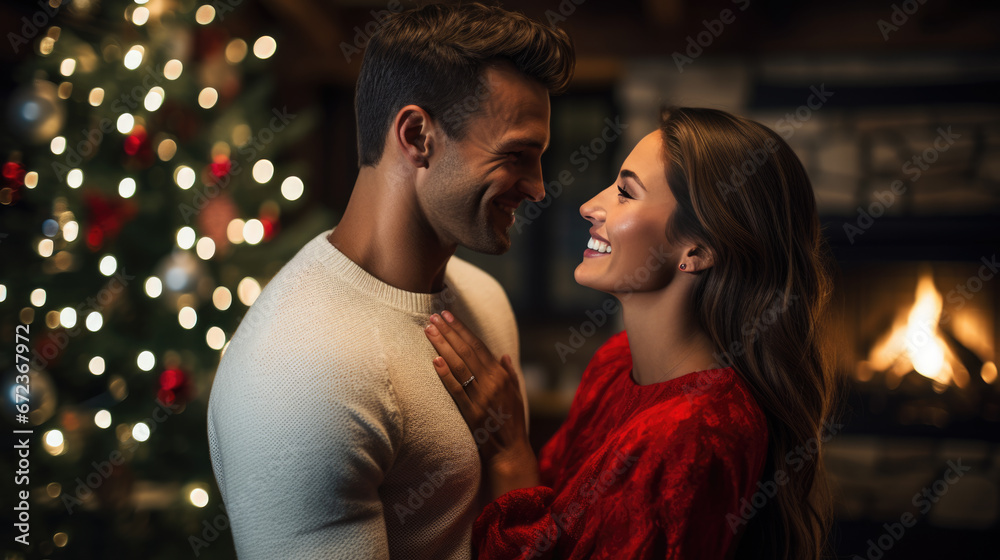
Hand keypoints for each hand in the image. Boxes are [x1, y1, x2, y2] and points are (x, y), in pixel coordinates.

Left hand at [424, 311, 538, 495]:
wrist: (510, 452)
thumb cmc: (512, 424)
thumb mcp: (516, 395)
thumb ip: (510, 374)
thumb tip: (503, 355)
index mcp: (502, 376)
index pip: (479, 346)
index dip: (462, 330)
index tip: (449, 315)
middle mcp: (493, 383)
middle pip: (467, 351)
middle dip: (449, 332)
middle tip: (433, 316)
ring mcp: (482, 397)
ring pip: (459, 366)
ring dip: (443, 346)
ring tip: (429, 330)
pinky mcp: (471, 413)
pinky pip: (456, 390)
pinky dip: (446, 375)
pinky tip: (435, 360)